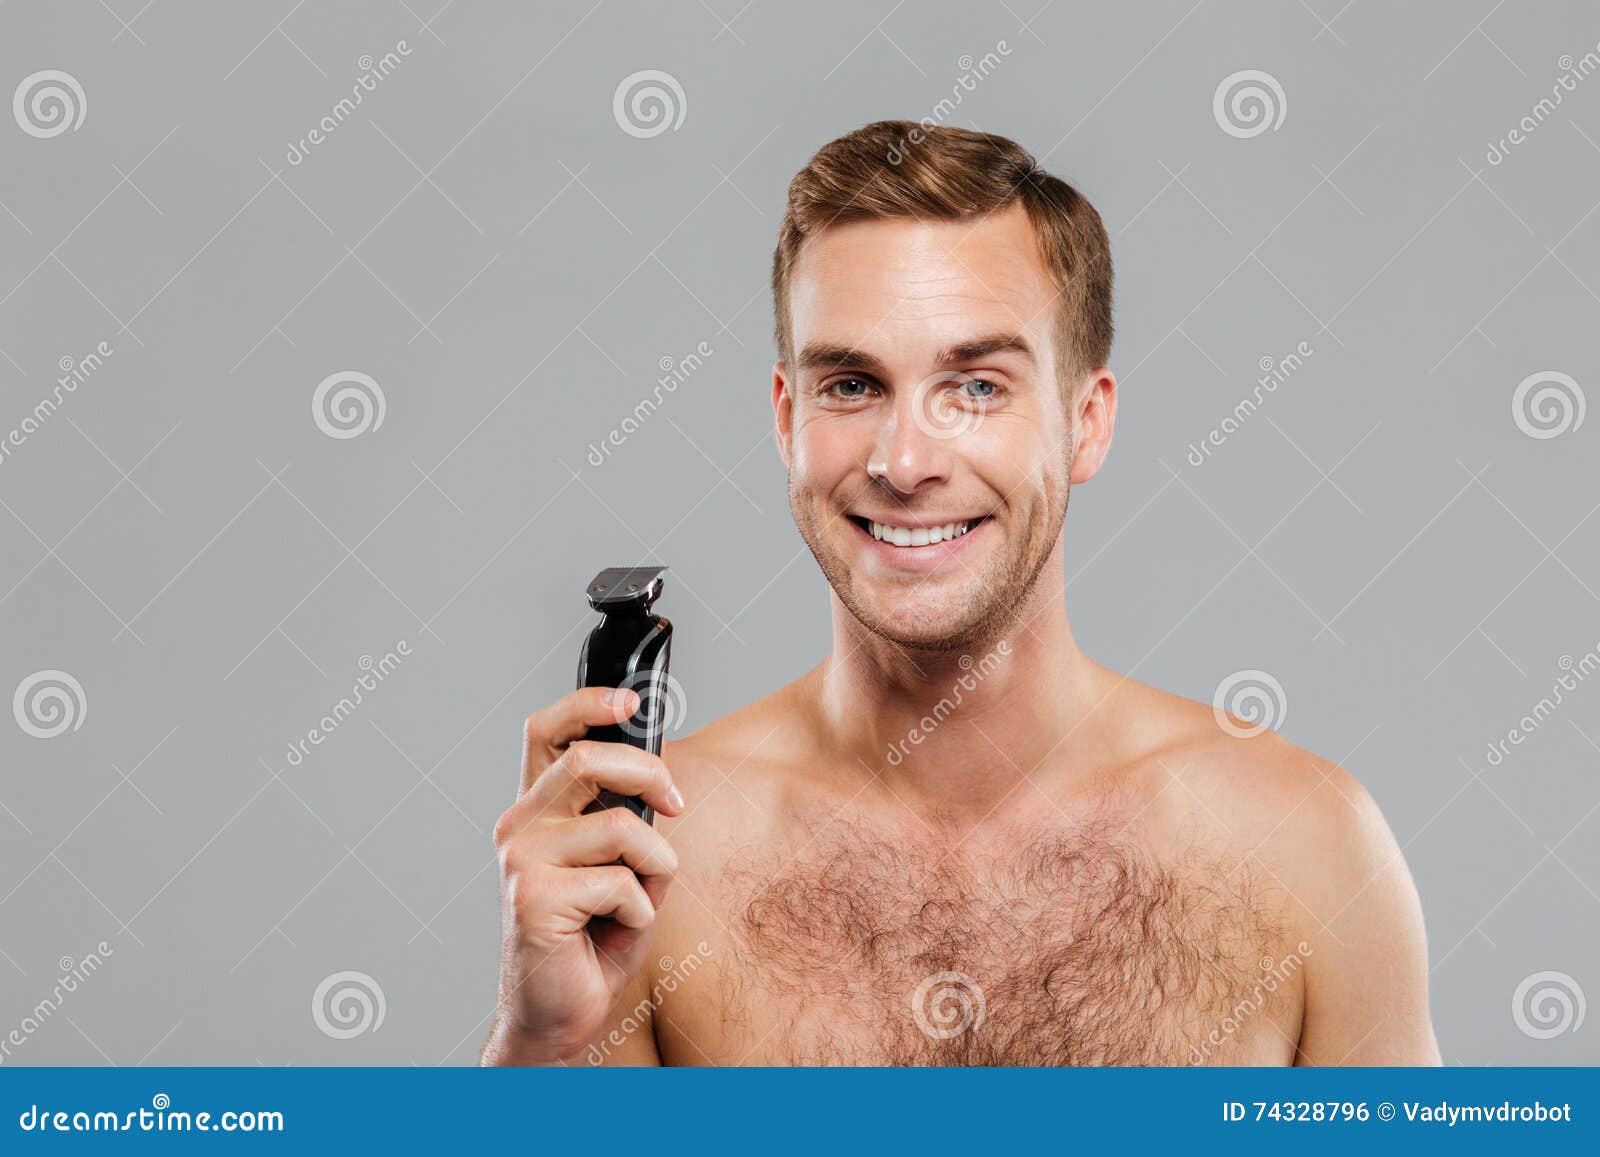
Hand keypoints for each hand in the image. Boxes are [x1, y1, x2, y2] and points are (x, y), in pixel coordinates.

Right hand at [481, 686, 683, 1064]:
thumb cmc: (591, 940)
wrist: (557, 1016)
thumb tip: (660, 784)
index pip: (546, 731)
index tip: (631, 701)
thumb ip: (626, 820)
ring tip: (641, 900)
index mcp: (536, 811)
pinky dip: (641, 911)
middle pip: (589, 759)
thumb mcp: (618, 866)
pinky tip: (617, 931)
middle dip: (650, 774)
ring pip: (620, 827)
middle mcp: (519, 827)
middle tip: (675, 805)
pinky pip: (620, 883)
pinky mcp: (533, 898)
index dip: (587, 702)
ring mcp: (520, 861)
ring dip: (654, 867)